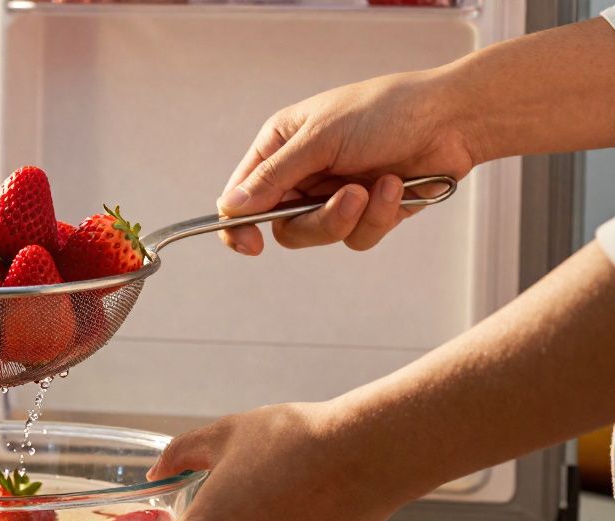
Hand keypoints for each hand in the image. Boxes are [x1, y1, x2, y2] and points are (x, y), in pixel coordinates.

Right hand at [218, 68, 478, 254]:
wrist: (453, 119)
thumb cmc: (387, 110)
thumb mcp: (321, 138)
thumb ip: (274, 176)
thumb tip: (232, 205)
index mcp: (281, 146)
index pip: (242, 195)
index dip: (239, 224)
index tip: (251, 245)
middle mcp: (303, 173)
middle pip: (283, 225)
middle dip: (318, 220)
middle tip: (348, 200)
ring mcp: (334, 194)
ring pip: (321, 236)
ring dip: (353, 217)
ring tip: (380, 185)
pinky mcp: (366, 212)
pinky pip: (358, 237)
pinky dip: (379, 216)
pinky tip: (397, 186)